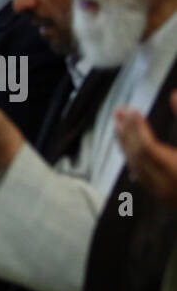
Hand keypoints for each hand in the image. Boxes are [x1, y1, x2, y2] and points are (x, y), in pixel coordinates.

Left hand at [116, 90, 176, 207]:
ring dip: (126, 144)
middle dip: (127, 132)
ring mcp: (163, 192)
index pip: (148, 148)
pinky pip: (140, 175)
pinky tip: (130, 146)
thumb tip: (174, 95)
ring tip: (119, 124)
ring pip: (136, 167)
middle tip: (120, 112)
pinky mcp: (163, 196)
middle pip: (138, 156)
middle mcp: (166, 184)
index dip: (138, 128)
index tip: (134, 111)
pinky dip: (133, 158)